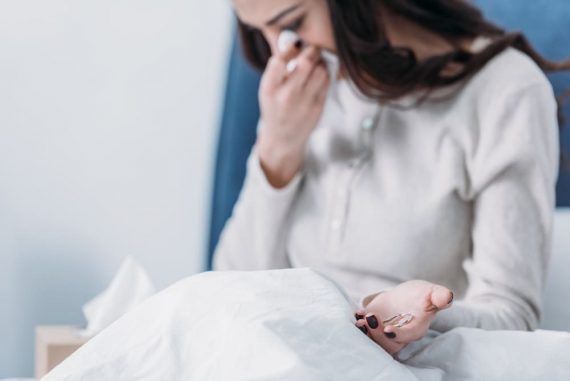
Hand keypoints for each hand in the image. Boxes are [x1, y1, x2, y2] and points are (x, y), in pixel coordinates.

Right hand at [257, 43, 329, 187]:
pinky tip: (320, 74)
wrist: (283, 138)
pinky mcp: (317, 108)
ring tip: (316, 62)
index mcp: (269, 90)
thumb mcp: (267, 90)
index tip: (294, 47)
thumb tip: (293, 43)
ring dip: (320, 63)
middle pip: (305, 63)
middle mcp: (286, 96)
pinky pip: (326, 82)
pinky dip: (325, 74)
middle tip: (312, 48)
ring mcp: (304, 103)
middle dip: (311, 51)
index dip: (289, 50)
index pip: (279, 61)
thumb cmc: (274, 108)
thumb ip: (277, 70)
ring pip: (320, 71)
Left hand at [354, 280, 453, 353]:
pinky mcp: (374, 327)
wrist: (407, 297)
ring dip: (366, 332)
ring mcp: (386, 332)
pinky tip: (357, 314)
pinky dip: (359, 325)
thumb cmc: (421, 295)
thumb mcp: (431, 292)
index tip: (388, 330)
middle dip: (377, 334)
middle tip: (371, 319)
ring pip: (375, 340)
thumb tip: (448, 296)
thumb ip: (439, 296)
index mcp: (416, 328)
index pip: (407, 336)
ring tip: (360, 320)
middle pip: (388, 342)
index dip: (398, 335)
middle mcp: (400, 334)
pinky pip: (366, 332)